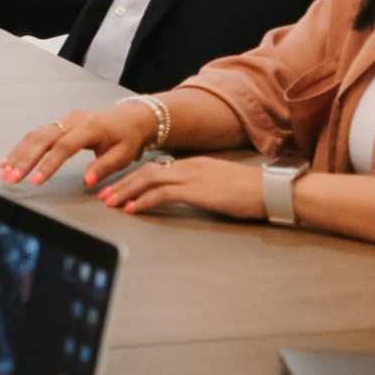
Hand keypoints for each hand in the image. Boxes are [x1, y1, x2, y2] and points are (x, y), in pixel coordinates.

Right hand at [0, 101, 158, 188]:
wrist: (131, 116)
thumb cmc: (128, 137)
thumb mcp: (124, 154)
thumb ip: (104, 167)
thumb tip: (87, 182)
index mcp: (90, 128)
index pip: (64, 147)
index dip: (48, 164)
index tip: (35, 181)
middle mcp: (73, 121)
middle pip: (42, 138)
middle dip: (24, 160)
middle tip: (11, 178)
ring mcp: (64, 119)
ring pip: (35, 134)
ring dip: (18, 154)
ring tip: (4, 172)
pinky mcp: (59, 123)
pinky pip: (37, 134)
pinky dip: (21, 148)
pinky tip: (9, 160)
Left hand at [98, 157, 264, 221]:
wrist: (271, 189)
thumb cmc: (251, 192)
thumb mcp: (219, 186)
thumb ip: (200, 188)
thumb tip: (186, 196)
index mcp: (193, 165)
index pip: (156, 168)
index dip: (133, 178)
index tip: (118, 188)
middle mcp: (189, 166)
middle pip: (146, 171)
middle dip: (122, 184)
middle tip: (104, 196)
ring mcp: (192, 177)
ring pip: (148, 180)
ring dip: (126, 192)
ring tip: (110, 203)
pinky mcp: (197, 190)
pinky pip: (162, 193)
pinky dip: (143, 200)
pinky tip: (132, 209)